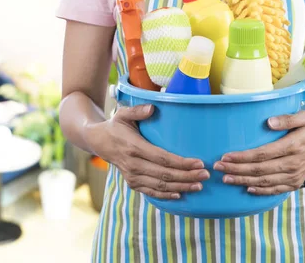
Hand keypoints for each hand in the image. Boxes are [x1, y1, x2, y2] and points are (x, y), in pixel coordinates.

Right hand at [86, 104, 209, 199]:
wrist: (98, 141)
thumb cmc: (115, 126)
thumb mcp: (123, 114)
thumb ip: (137, 111)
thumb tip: (153, 108)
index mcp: (133, 147)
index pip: (162, 158)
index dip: (182, 163)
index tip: (199, 163)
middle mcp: (132, 164)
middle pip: (165, 175)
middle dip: (187, 176)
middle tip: (206, 175)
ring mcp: (132, 176)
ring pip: (160, 186)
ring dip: (181, 187)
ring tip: (199, 185)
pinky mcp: (132, 183)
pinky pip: (151, 192)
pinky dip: (166, 195)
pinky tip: (181, 194)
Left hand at [213, 110, 304, 194]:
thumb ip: (287, 119)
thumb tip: (268, 122)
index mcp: (293, 146)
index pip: (263, 154)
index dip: (243, 157)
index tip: (226, 156)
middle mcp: (294, 163)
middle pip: (260, 169)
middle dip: (237, 169)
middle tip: (217, 168)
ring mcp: (295, 175)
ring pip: (266, 181)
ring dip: (244, 181)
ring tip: (226, 179)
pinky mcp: (296, 182)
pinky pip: (277, 189)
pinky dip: (262, 191)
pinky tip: (247, 189)